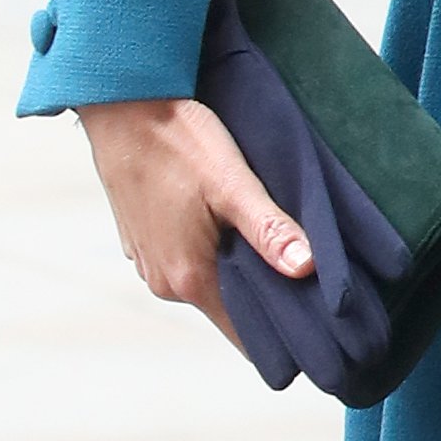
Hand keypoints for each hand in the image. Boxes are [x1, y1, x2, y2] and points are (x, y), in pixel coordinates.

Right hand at [77, 95, 314, 351]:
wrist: (121, 107)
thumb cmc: (176, 139)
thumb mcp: (231, 182)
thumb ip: (268, 229)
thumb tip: (306, 269)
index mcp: (188, 276)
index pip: (243, 332)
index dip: (282, 331)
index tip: (318, 327)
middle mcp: (164, 280)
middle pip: (228, 308)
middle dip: (267, 300)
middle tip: (310, 281)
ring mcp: (150, 262)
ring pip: (209, 283)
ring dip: (241, 272)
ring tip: (279, 250)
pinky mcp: (145, 241)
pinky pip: (188, 262)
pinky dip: (215, 254)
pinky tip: (236, 228)